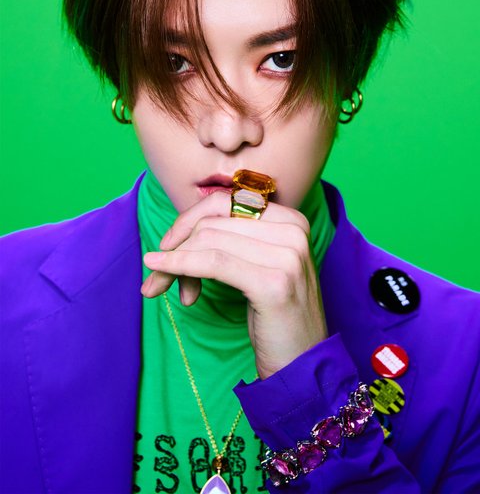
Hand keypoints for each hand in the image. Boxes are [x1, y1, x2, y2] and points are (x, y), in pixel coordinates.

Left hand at [142, 191, 327, 378]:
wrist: (304, 368)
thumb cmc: (275, 319)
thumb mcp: (258, 269)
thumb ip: (231, 243)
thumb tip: (176, 235)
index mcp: (291, 220)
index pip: (224, 202)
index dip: (188, 220)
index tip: (167, 246)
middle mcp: (293, 231)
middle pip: (212, 223)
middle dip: (176, 246)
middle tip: (156, 273)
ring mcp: (287, 256)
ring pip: (207, 240)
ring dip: (174, 262)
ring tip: (161, 287)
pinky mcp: (273, 282)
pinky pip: (212, 263)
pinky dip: (179, 265)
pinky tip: (160, 274)